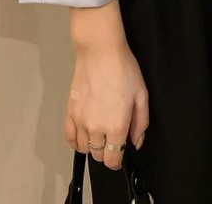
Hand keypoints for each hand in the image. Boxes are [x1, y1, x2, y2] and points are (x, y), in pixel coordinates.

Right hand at [64, 39, 148, 170]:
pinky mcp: (69, 112)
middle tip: (114, 139)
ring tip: (101, 133)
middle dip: (107, 152)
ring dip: (93, 146)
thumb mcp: (141, 95)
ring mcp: (80, 120)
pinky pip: (69, 137)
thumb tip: (136, 141)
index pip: (113, 159)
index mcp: (116, 125)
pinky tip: (83, 135)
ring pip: (84, 148)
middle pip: (98, 155)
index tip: (121, 155)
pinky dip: (76, 141)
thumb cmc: (123, 69)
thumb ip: (141, 122)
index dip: (118, 161)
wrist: (100, 51)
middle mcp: (96, 127)